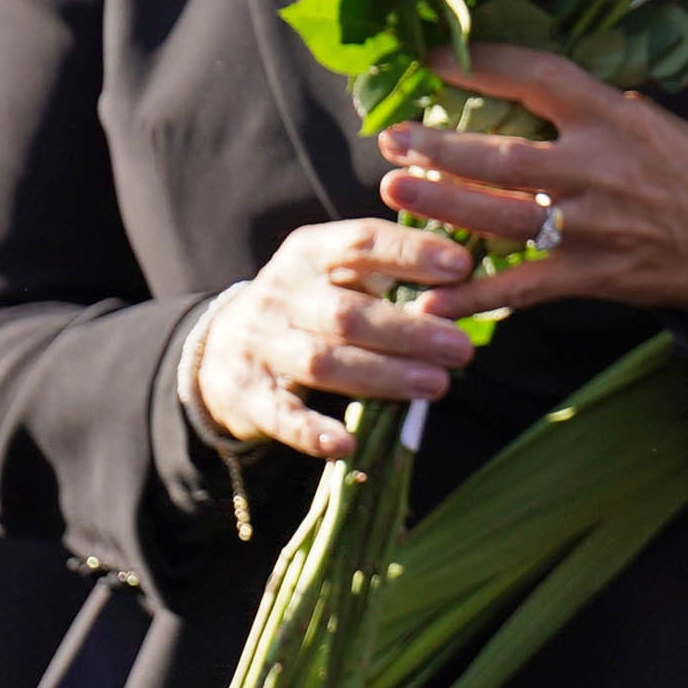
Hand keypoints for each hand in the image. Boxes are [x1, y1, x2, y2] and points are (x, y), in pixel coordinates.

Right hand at [192, 217, 483, 460]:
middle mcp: (282, 294)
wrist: (222, 346)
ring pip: (323, 362)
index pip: (359, 242)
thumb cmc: (308, 303)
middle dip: (408, 331)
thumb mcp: (336, 272)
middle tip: (461, 348)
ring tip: (436, 385)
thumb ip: (389, 275)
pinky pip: (281, 415)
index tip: (461, 267)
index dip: (410, 253)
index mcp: (308, 253)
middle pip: (347, 313)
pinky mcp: (250, 395)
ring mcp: (262, 345)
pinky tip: (346, 445)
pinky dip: (312, 432)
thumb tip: (465, 284)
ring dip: (382, 376)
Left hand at [380, 47, 687, 325]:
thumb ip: (590, 108)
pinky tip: (431, 299)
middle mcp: (598, 168)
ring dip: (443, 206)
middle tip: (391, 140)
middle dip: (440, 149)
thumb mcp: (650, 119)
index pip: (536, 78)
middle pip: (503, 157)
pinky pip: (522, 288)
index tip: (431, 60)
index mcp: (612, 116)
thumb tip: (528, 86)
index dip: (480, 66)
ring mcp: (592, 227)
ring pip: (503, 217)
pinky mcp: (591, 276)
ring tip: (393, 190)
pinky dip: (475, 296)